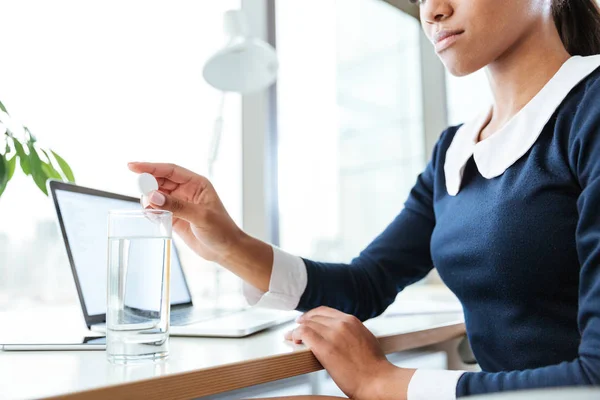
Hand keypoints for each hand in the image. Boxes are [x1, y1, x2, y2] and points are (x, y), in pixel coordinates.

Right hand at [128, 162, 242, 262]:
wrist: (225, 250)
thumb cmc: (221, 230)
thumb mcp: (200, 216)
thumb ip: (177, 206)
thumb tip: (153, 196)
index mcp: (196, 183)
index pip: (170, 171)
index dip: (151, 167)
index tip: (133, 166)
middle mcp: (187, 191)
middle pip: (161, 181)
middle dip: (148, 184)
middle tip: (140, 191)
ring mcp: (180, 204)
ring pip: (157, 195)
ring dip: (149, 199)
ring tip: (149, 208)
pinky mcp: (175, 217)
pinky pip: (158, 210)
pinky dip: (151, 211)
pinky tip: (151, 215)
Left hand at [286, 307, 414, 399]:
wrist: (378, 380)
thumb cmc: (374, 367)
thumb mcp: (366, 339)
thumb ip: (352, 332)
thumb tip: (342, 334)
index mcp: (352, 321)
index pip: (325, 311)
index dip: (312, 315)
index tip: (306, 320)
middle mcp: (342, 323)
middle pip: (314, 317)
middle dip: (303, 322)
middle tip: (296, 329)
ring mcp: (333, 334)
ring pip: (307, 324)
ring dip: (297, 330)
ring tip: (292, 337)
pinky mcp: (325, 347)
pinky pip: (304, 333)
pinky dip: (295, 335)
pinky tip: (293, 340)